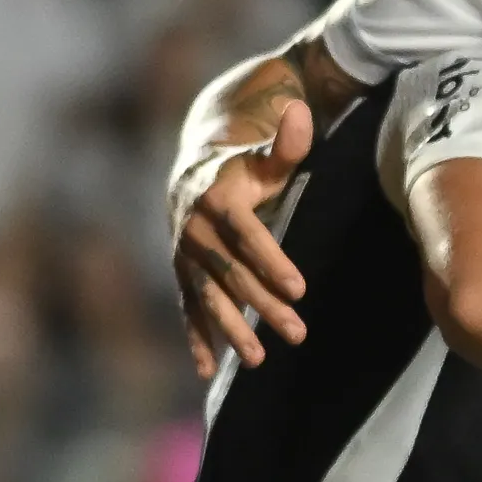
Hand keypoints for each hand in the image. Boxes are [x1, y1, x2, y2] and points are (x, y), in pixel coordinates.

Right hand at [170, 97, 313, 376]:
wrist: (194, 171)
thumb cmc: (245, 166)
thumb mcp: (266, 154)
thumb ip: (286, 142)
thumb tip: (300, 111)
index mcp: (218, 197)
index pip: (246, 234)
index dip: (271, 261)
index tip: (299, 288)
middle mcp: (194, 229)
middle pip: (230, 272)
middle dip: (262, 305)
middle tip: (297, 332)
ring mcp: (185, 255)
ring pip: (208, 296)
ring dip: (231, 330)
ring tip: (257, 359)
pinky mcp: (182, 275)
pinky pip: (188, 309)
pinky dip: (197, 339)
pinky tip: (207, 370)